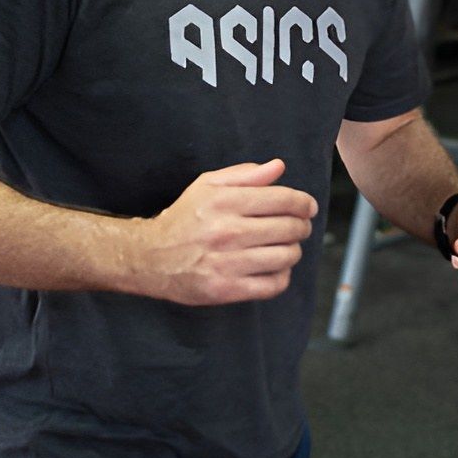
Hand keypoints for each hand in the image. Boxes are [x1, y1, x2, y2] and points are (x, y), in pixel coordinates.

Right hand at [138, 159, 316, 305]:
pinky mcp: (226, 290)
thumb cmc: (185, 217)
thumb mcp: (207, 185)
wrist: (150, 257)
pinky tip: (274, 267)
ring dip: (294, 250)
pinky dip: (282, 276)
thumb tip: (279, 167)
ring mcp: (226, 263)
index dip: (304, 203)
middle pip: (289, 228)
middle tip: (300, 226)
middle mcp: (226, 232)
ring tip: (287, 246)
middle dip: (302, 226)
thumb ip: (245, 174)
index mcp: (224, 202)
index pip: (283, 199)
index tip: (308, 207)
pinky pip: (273, 285)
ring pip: (286, 256)